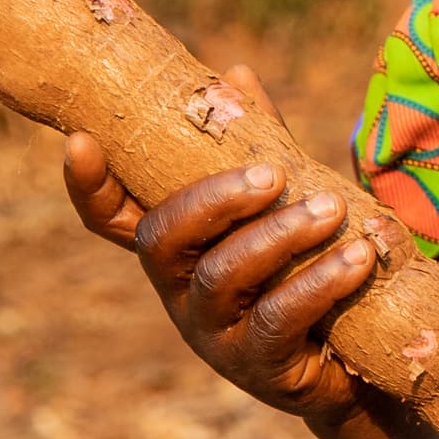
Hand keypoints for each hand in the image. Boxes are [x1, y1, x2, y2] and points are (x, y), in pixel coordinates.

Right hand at [62, 66, 373, 425]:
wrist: (356, 358)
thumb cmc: (306, 268)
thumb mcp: (283, 207)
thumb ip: (260, 147)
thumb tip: (236, 73)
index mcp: (178, 249)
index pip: (111, 219)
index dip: (88, 186)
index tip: (82, 139)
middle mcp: (178, 290)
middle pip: (164, 239)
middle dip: (214, 200)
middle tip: (273, 174)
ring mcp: (212, 331)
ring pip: (223, 275)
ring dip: (279, 236)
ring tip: (331, 211)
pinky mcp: (257, 364)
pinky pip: (276, 318)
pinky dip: (317, 283)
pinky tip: (357, 257)